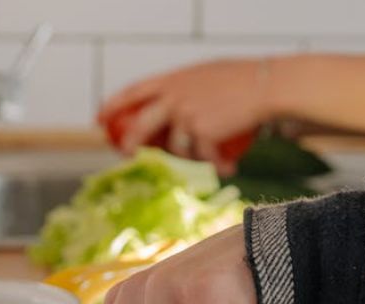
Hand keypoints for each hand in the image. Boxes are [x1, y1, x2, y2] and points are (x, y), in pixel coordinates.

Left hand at [99, 60, 270, 175]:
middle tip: (127, 154)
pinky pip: (203, 157)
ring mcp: (186, 116)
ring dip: (194, 158)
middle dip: (130, 143)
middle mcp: (174, 97)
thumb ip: (186, 87)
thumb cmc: (243, 79)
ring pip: (176, 148)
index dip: (112, 105)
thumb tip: (173, 104)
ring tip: (214, 159)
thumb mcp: (206, 75)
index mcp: (172, 79)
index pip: (132, 91)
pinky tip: (228, 167)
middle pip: (140, 126)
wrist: (266, 87)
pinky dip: (217, 165)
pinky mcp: (201, 134)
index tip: (99, 119)